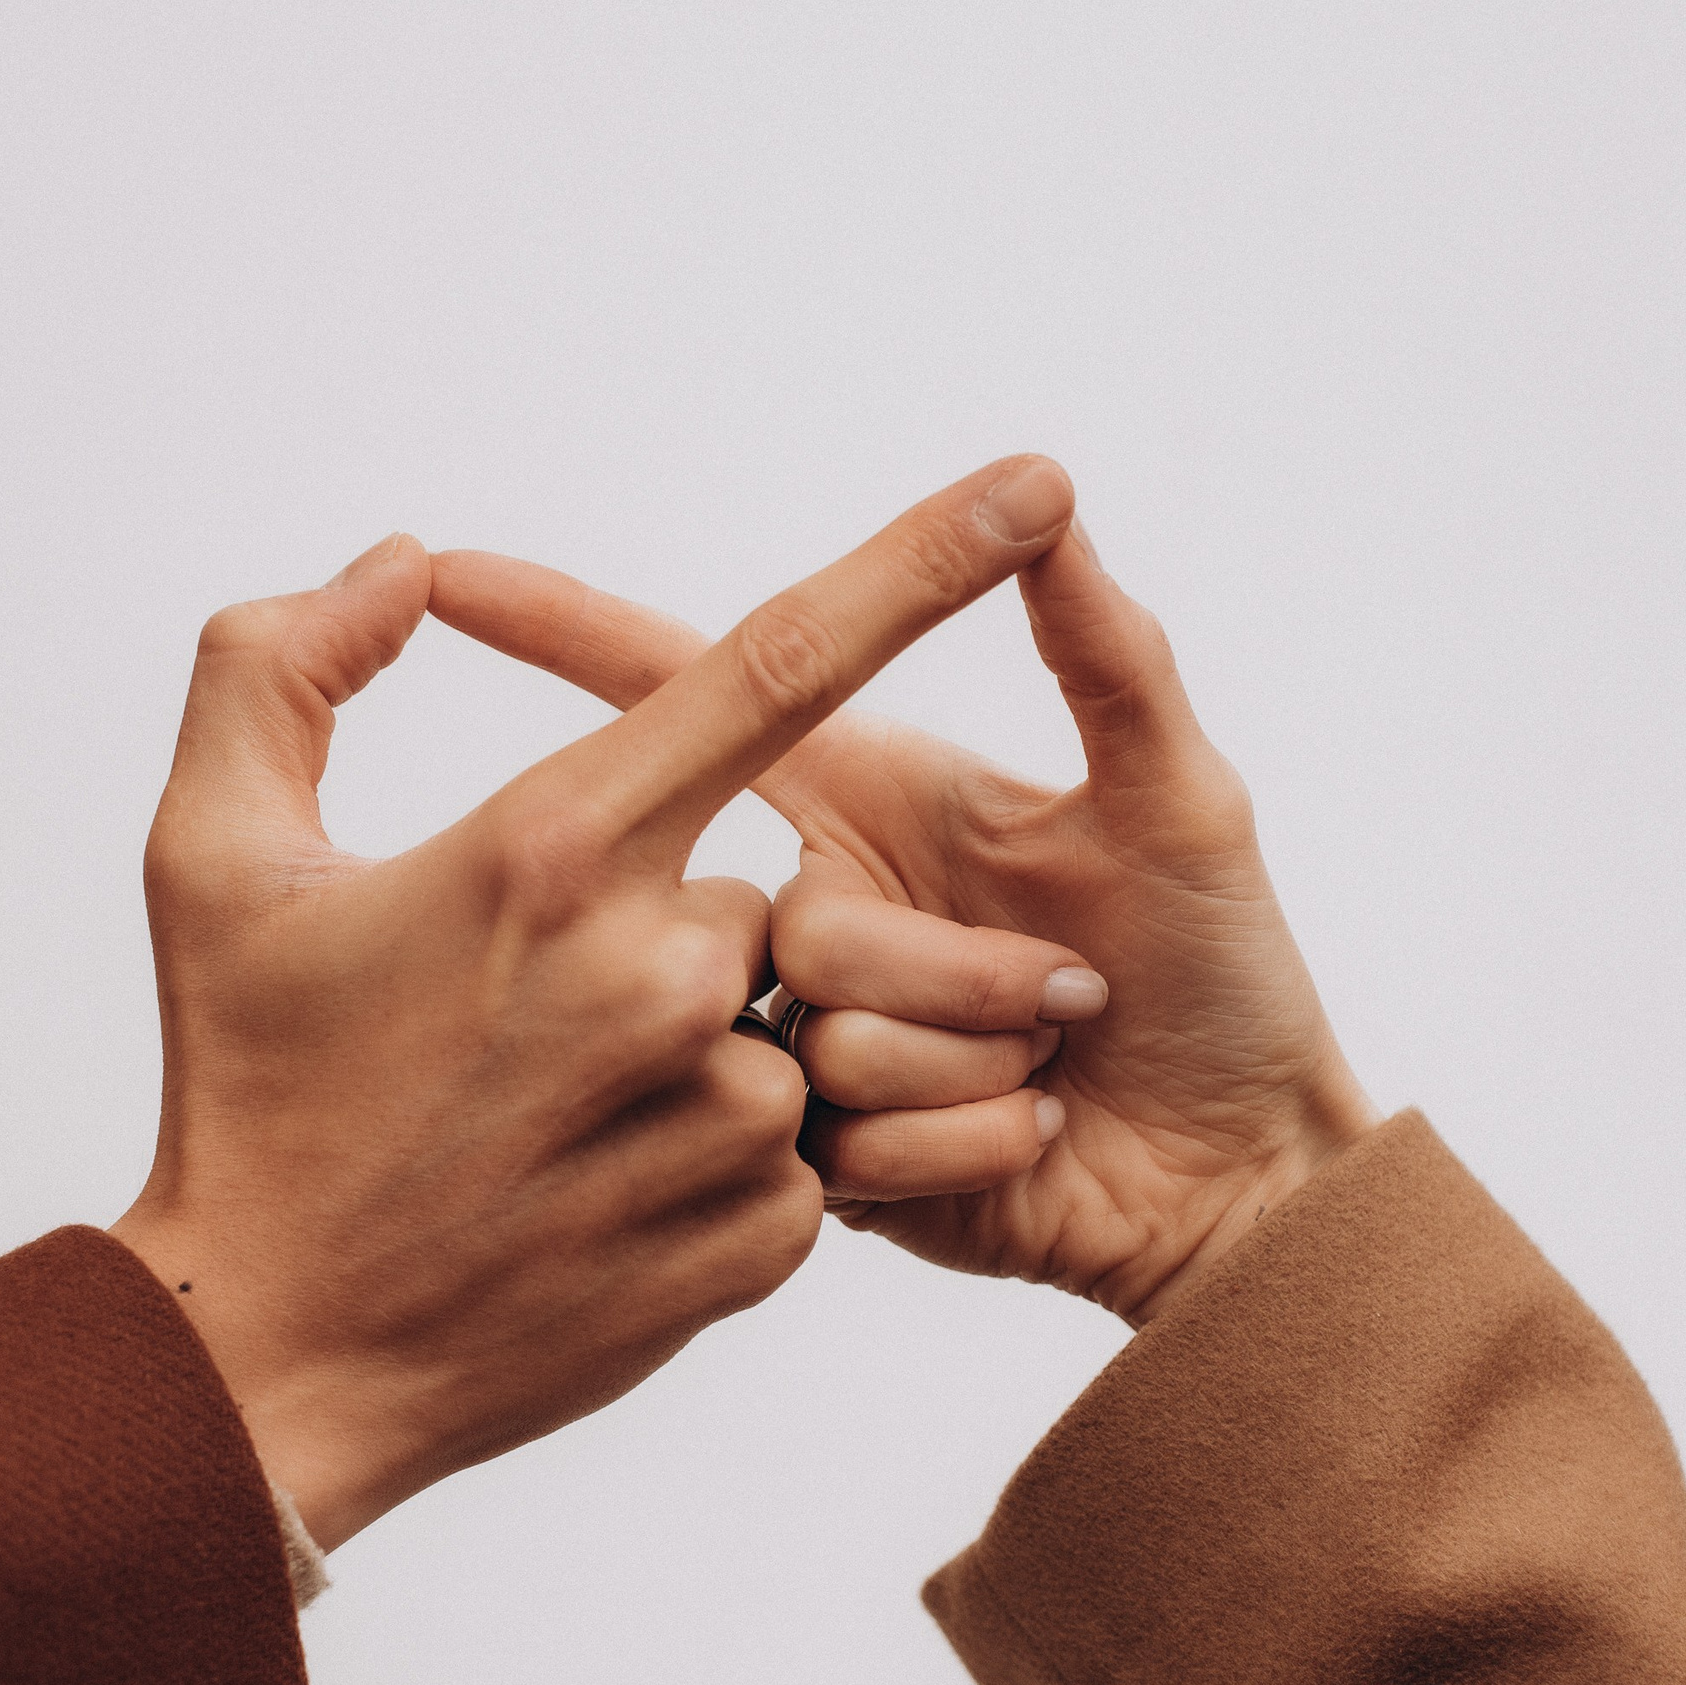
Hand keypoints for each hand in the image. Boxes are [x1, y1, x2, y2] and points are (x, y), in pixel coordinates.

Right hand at [110, 459, 1076, 1545]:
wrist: (277, 1368)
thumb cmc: (235, 1097)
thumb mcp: (208, 860)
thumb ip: (280, 671)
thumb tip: (399, 568)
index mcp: (552, 850)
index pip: (777, 667)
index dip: (922, 565)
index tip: (1035, 480)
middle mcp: (660, 972)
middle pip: (759, 891)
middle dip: (676, 942)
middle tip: (523, 1039)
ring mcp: (722, 1116)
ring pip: (786, 1024)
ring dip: (703, 1059)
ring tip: (557, 1134)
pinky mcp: (761, 1236)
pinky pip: (798, 1152)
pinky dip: (721, 1165)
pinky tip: (606, 1210)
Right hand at [425, 482, 1377, 1326]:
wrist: (1241, 1187)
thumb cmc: (1227, 979)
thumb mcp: (1182, 803)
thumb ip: (1112, 654)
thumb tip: (1058, 497)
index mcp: (865, 805)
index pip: (704, 698)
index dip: (568, 631)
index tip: (445, 575)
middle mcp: (815, 914)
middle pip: (787, 918)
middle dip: (957, 971)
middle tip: (1085, 994)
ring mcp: (804, 1044)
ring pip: (818, 1041)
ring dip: (971, 1064)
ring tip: (1054, 1077)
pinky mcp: (817, 1169)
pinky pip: (844, 1145)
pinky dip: (962, 1149)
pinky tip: (1022, 1149)